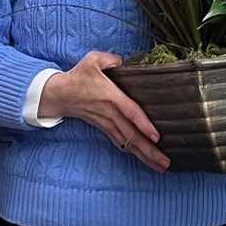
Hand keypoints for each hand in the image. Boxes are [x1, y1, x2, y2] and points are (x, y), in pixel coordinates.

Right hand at [40, 51, 169, 171]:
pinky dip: (133, 151)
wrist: (60, 95)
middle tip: (166, 162)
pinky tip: (145, 159)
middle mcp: (111, 114)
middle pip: (132, 135)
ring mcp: (107, 123)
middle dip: (149, 150)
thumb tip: (125, 63)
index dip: (143, 125)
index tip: (156, 137)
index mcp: (111, 96)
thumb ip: (112, 59)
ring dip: (144, 155)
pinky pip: (121, 142)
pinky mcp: (105, 128)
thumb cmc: (78, 76)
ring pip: (128, 143)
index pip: (130, 112)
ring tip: (161, 166)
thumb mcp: (94, 59)